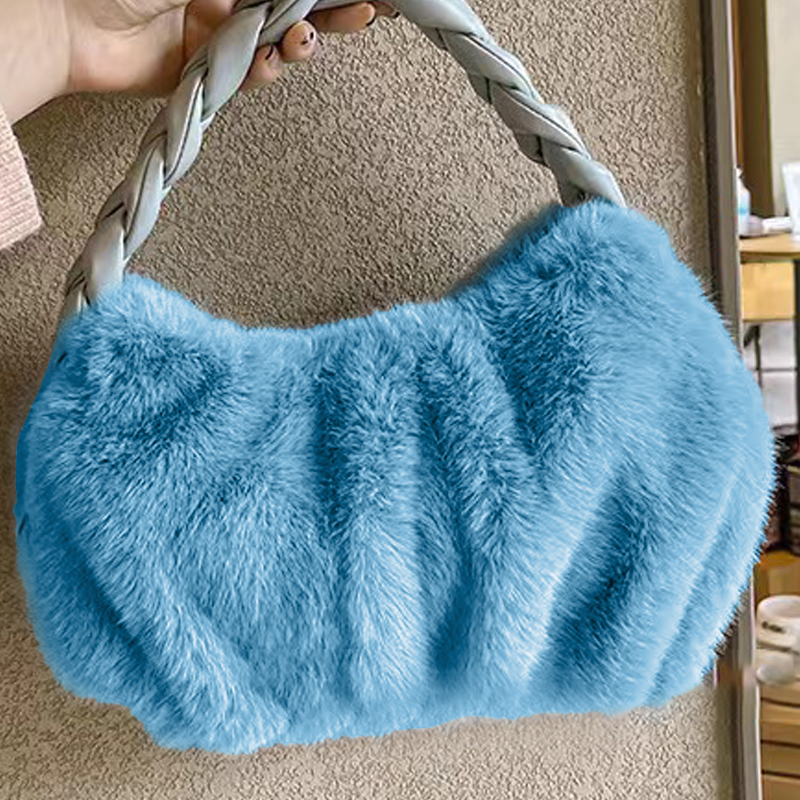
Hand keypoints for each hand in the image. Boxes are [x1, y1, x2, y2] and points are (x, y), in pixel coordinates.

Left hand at [0, 0, 397, 123]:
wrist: (66, 24)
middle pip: (292, 5)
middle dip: (329, 12)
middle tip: (362, 13)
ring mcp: (218, 32)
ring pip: (278, 43)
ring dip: (300, 44)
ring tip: (303, 43)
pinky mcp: (207, 71)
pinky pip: (251, 75)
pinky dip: (266, 72)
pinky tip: (271, 64)